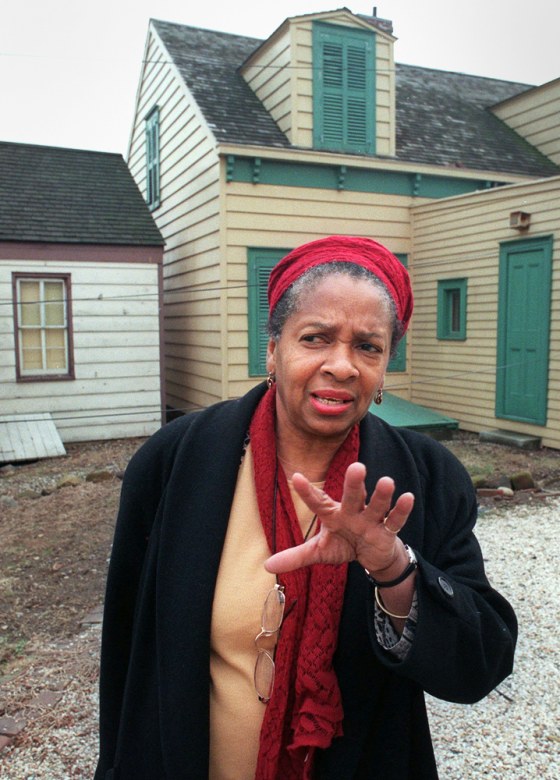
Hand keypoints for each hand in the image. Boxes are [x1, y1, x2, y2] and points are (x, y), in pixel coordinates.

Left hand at [264, 462, 414, 575]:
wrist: (371, 556)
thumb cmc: (344, 545)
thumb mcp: (319, 551)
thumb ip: (295, 557)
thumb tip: (266, 566)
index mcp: (333, 514)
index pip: (319, 502)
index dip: (308, 492)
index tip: (295, 477)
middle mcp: (352, 512)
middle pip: (353, 495)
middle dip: (355, 483)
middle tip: (357, 467)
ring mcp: (371, 520)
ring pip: (377, 504)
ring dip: (382, 495)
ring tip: (387, 481)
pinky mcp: (387, 531)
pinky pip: (396, 520)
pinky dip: (402, 510)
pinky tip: (407, 497)